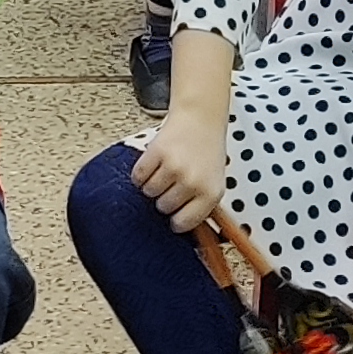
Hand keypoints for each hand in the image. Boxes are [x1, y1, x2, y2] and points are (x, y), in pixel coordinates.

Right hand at [131, 106, 228, 232]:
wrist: (201, 119)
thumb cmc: (207, 152)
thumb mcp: (214, 183)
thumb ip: (200, 206)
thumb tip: (188, 234)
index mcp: (210, 193)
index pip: (184, 223)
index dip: (176, 219)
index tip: (174, 214)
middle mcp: (192, 182)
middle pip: (163, 207)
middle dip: (164, 198)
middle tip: (172, 183)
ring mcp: (174, 168)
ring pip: (149, 192)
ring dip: (152, 184)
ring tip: (164, 171)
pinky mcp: (156, 154)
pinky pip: (138, 176)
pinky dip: (141, 173)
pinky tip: (154, 164)